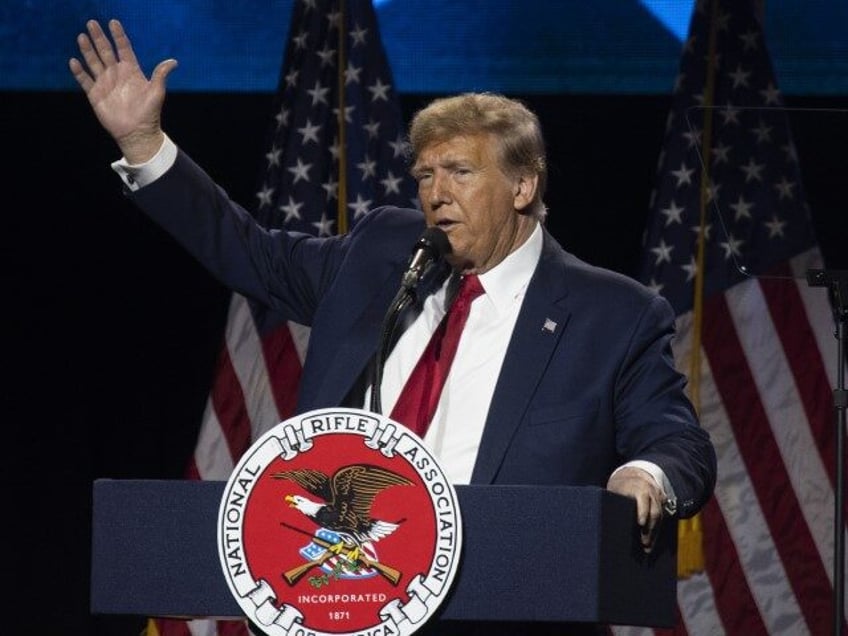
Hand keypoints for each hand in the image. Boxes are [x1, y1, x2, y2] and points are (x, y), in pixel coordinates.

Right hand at [69, 19, 176, 163]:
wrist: (137, 133)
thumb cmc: (149, 113)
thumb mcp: (157, 92)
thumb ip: (160, 75)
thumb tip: (173, 61)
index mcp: (131, 71)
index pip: (123, 49)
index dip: (119, 36)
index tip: (113, 22)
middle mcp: (117, 74)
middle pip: (106, 51)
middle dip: (99, 38)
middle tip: (92, 23)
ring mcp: (105, 83)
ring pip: (94, 62)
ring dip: (88, 50)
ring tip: (82, 37)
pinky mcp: (95, 95)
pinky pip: (85, 80)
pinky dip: (79, 72)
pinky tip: (74, 61)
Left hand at [607, 466, 665, 552]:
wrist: (632, 474)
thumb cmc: (619, 487)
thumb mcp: (614, 491)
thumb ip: (613, 503)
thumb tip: (604, 522)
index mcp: (636, 485)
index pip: (642, 498)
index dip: (642, 511)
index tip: (640, 523)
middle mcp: (649, 488)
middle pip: (653, 510)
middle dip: (650, 528)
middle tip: (645, 544)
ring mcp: (657, 493)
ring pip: (660, 514)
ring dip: (654, 531)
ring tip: (648, 546)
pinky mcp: (662, 497)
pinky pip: (663, 513)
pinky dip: (658, 526)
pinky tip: (653, 538)